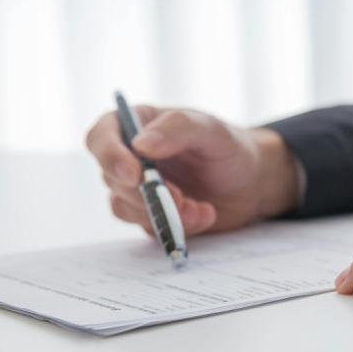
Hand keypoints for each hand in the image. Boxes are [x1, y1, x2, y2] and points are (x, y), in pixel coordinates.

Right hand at [85, 107, 299, 235]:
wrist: (251, 184)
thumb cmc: (230, 149)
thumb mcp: (211, 131)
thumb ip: (177, 129)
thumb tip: (140, 144)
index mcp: (138, 125)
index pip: (101, 137)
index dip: (110, 157)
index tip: (135, 175)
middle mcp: (130, 156)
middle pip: (112, 178)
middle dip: (148, 193)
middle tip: (183, 197)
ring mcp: (137, 188)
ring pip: (126, 207)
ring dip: (164, 212)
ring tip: (201, 207)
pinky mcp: (149, 214)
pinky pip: (149, 226)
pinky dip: (176, 225)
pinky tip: (204, 215)